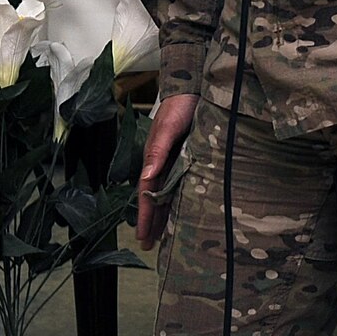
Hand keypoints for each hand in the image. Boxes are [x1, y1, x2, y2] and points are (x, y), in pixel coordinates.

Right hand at [135, 92, 197, 249]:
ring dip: (163, 213)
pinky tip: (180, 208)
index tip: (143, 238)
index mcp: (154, 159)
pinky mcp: (187, 156)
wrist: (193, 89)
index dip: (145, 217)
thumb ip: (158, 151)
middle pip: (155, 198)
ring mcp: (174, 161)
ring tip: (163, 235)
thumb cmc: (179, 106)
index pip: (148, 194)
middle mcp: (162, 163)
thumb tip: (147, 176)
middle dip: (152, 221)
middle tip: (150, 246)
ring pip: (167, 193)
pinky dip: (177, 198)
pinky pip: (179, 183)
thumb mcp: (168, 128)